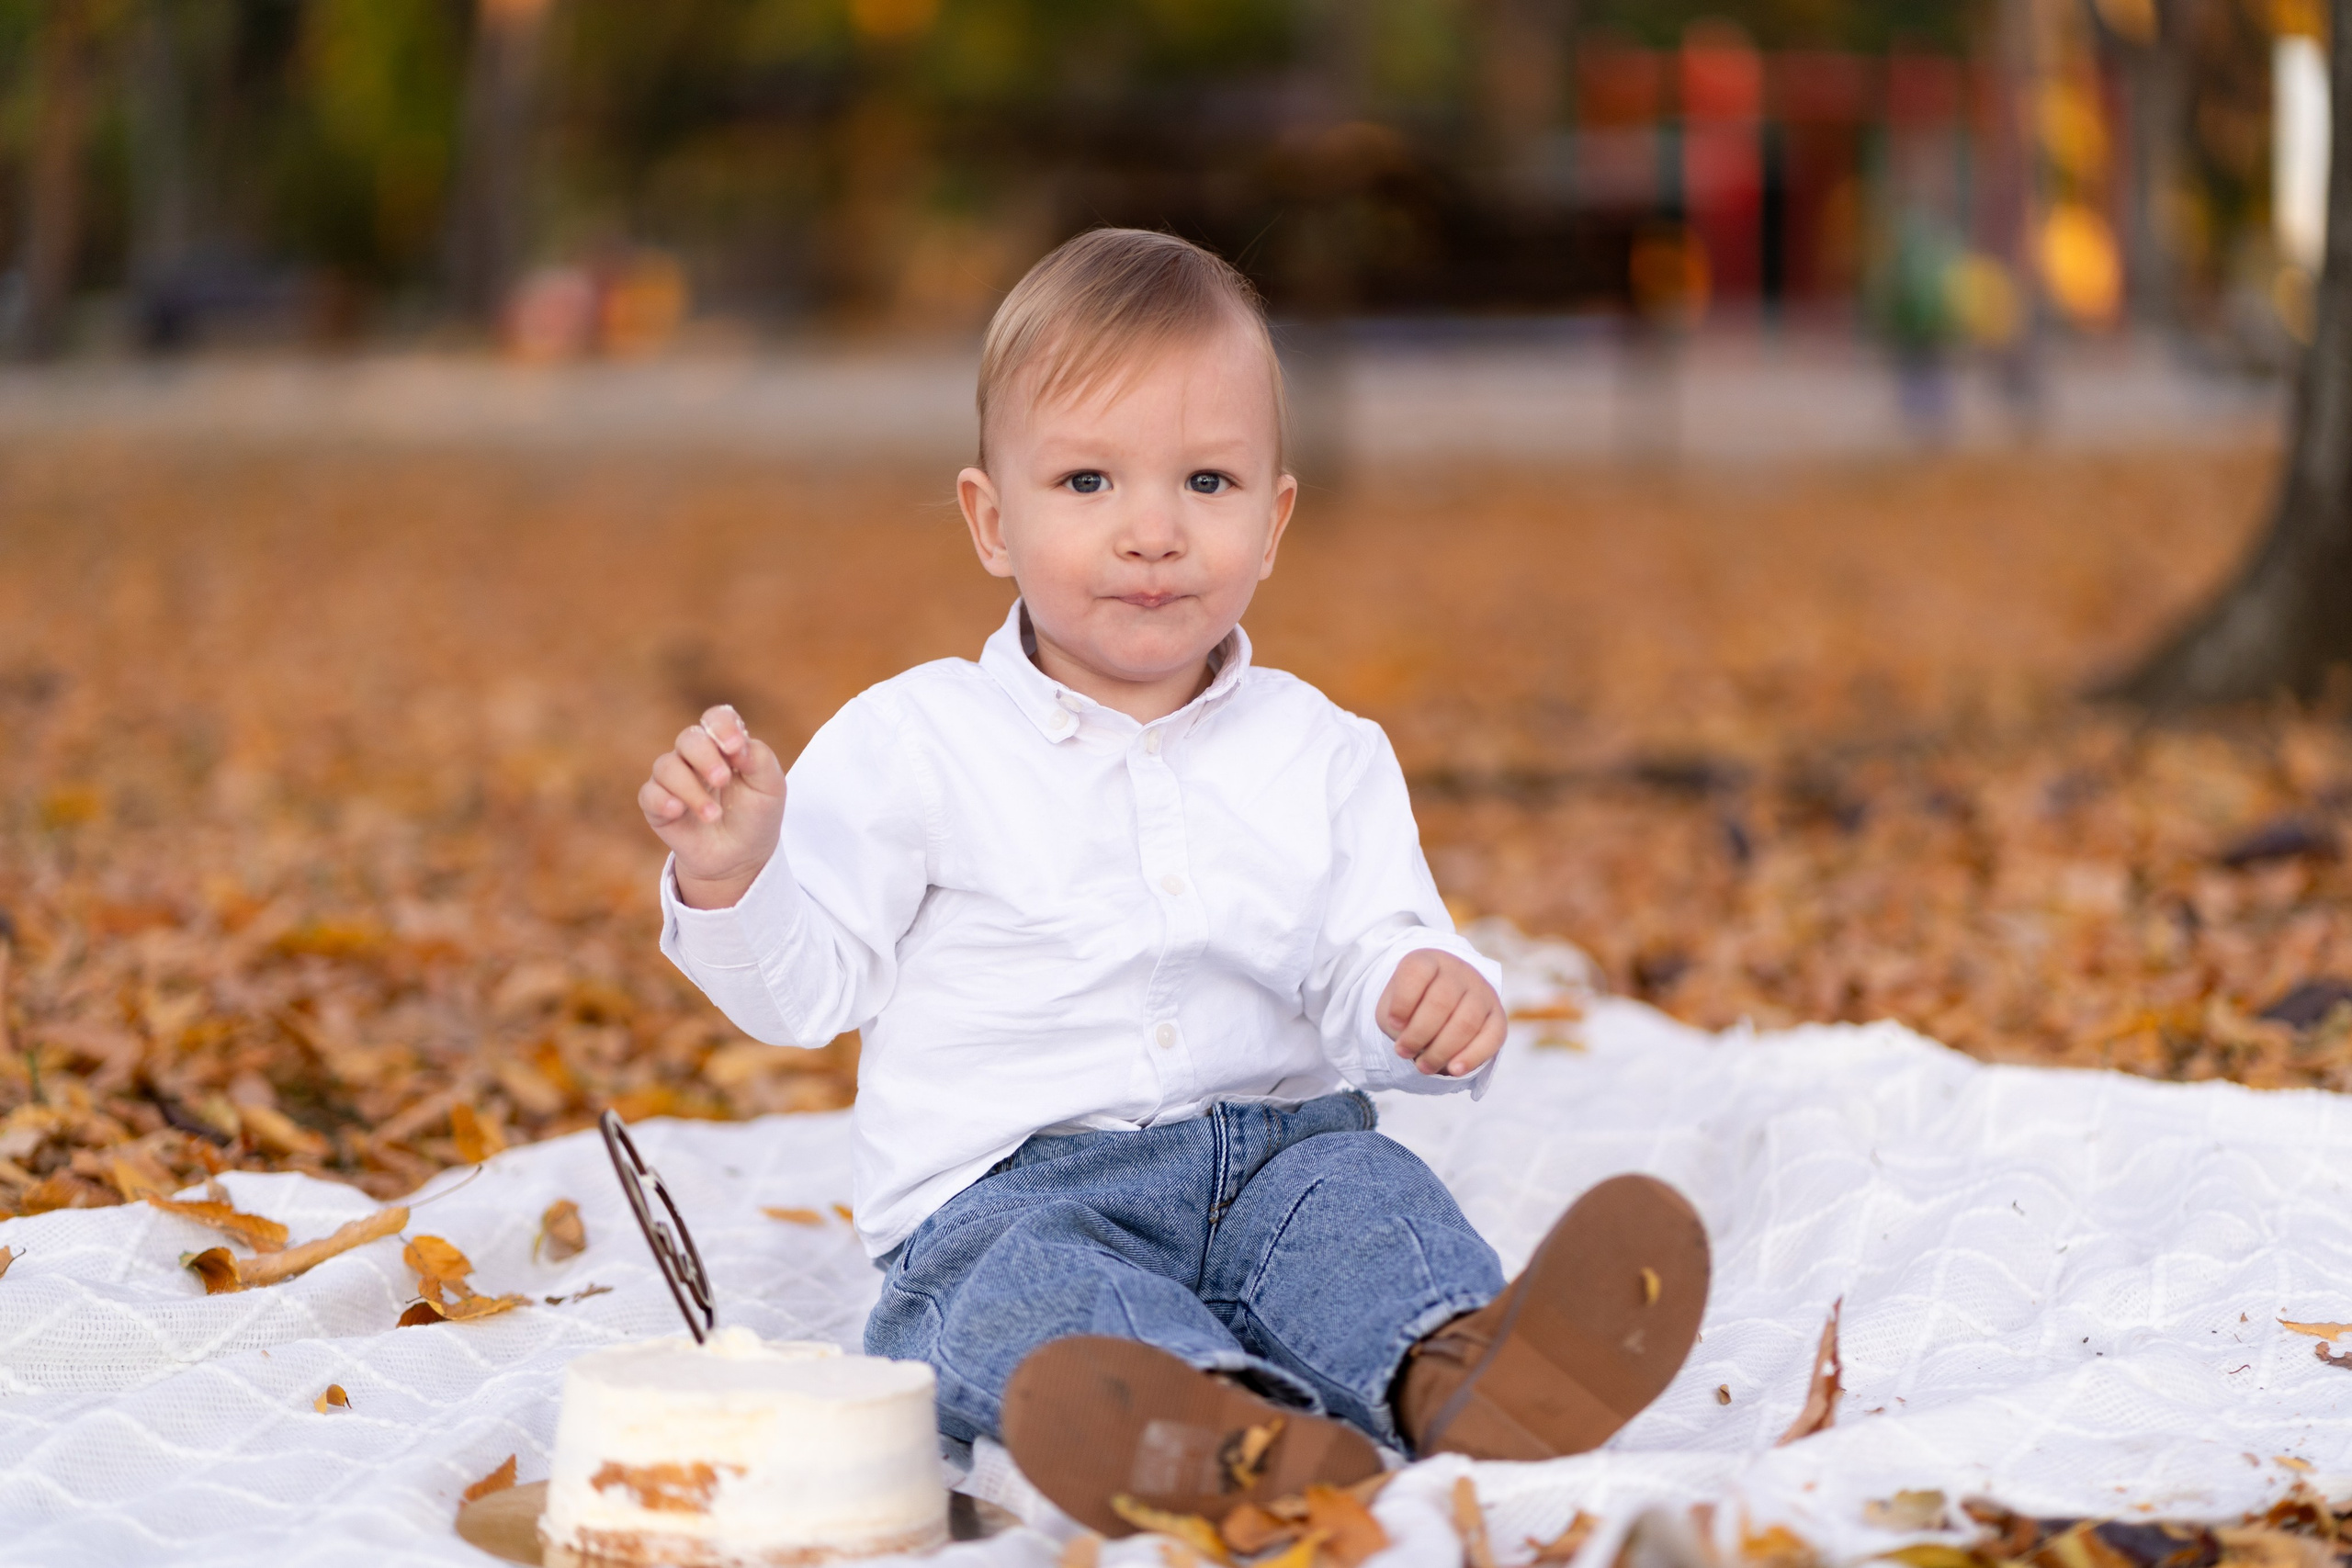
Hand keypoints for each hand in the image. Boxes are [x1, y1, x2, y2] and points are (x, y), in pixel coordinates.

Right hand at [638, 704, 785, 908]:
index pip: (716, 718)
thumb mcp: (770, 787)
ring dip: (690, 789)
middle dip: (705, 756)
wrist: (741, 858)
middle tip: (723, 780)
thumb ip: (759, 759)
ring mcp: (674, 780)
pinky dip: (662, 800)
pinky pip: (649, 794)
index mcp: (724, 746)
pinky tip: (678, 811)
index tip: (736, 747)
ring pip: (666, 766)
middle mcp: (695, 757)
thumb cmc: (755, 816)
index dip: (722, 726)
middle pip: (688, 738)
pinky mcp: (657, 805)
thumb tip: (737, 746)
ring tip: (713, 815)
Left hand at [1378, 951, 1505, 1077]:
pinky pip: (1492, 1038)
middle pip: (1441, 1002)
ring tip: (1423, 1066)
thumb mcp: (1392, 1007)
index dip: (1402, 1001)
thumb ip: (1396, 1022)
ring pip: (1466, 1023)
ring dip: (1441, 1051)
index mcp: (1428, 961)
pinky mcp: (1498, 1016)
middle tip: (1402, 1051)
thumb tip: (1414, 1045)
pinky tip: (1454, 1070)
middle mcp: (1458, 972)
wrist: (1437, 1006)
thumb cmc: (1410, 1007)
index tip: (1392, 1023)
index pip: (1417, 971)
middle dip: (1418, 1034)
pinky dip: (1472, 1057)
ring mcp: (1482, 992)